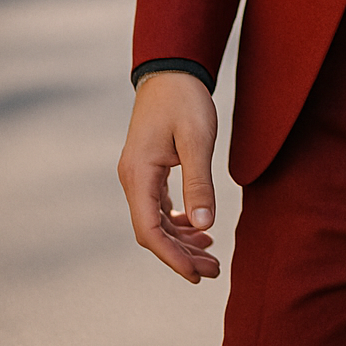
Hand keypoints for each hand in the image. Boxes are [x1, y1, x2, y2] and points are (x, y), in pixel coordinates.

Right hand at [117, 71, 219, 282]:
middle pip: (153, 231)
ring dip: (180, 240)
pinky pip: (158, 206)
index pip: (149, 230)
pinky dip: (177, 221)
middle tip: (213, 270)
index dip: (172, 257)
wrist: (172, 70)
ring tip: (210, 254)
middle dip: (181, 254)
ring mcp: (138, 174)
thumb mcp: (197, 140)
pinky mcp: (148, 169)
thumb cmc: (184, 100)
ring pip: (156, 221)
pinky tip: (197, 228)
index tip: (196, 274)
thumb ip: (199, 182)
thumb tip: (205, 226)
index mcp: (139, 174)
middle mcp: (133, 179)